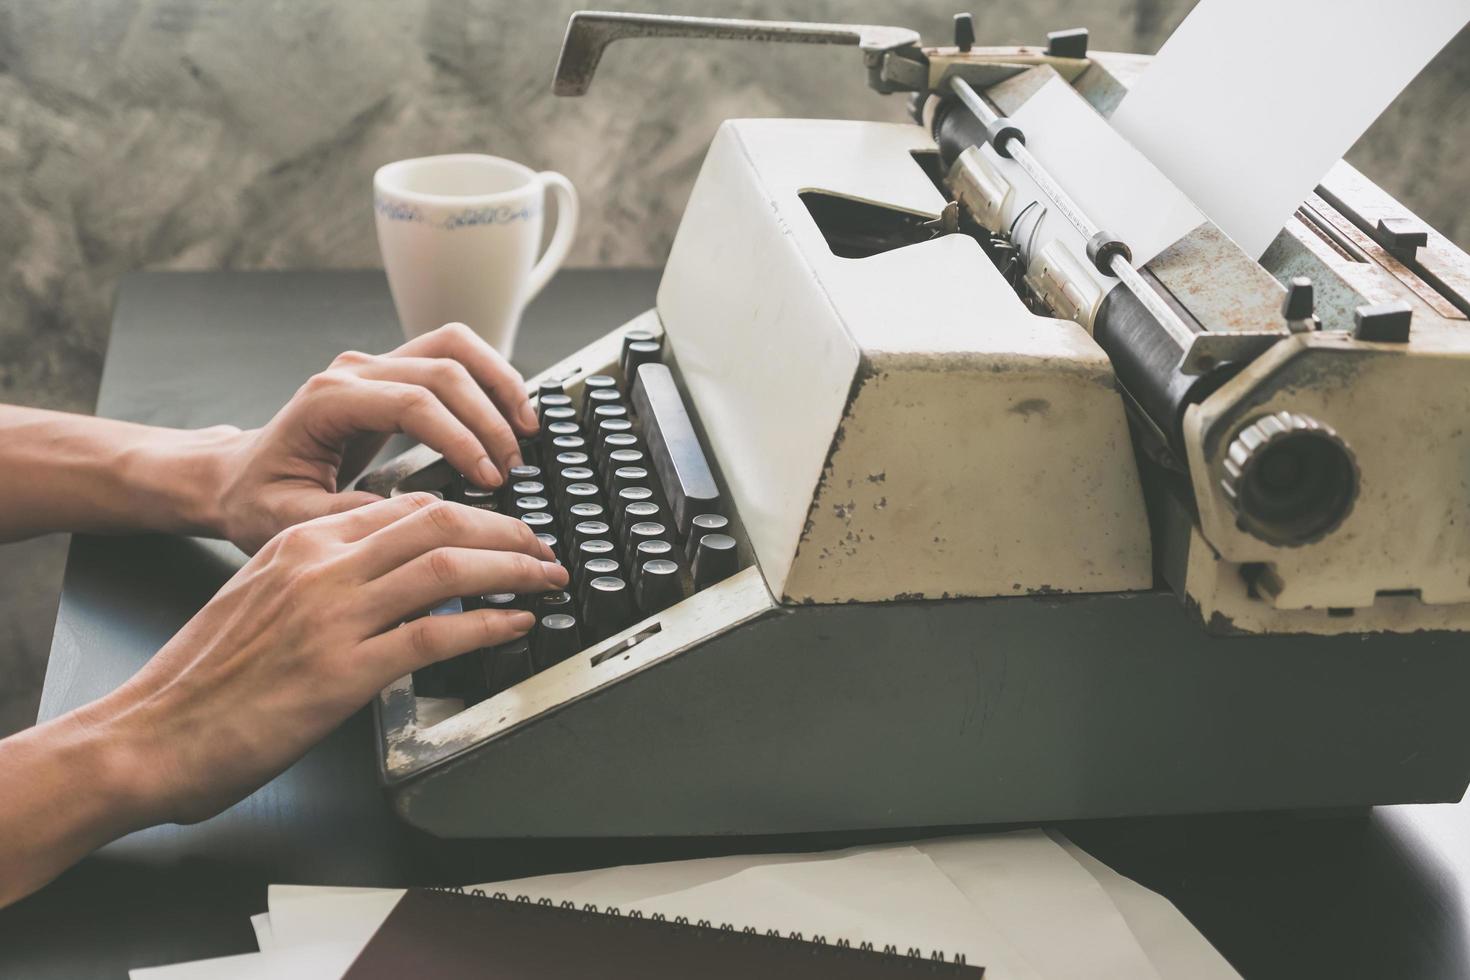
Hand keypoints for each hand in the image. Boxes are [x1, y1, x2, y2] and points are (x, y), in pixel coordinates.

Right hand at [78, 493, 567, 825]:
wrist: (147, 735)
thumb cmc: (200, 678)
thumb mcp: (259, 595)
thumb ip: (322, 574)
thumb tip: (386, 573)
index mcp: (300, 541)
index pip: (405, 506)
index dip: (469, 512)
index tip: (502, 527)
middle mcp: (320, 566)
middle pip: (439, 522)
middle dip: (506, 529)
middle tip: (543, 546)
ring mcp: (333, 617)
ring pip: (447, 566)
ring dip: (513, 568)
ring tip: (547, 577)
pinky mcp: (343, 673)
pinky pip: (435, 633)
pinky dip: (488, 623)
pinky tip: (516, 623)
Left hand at [212, 323, 538, 552]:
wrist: (238, 476)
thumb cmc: (258, 497)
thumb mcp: (286, 519)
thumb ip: (343, 515)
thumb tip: (409, 515)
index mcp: (327, 400)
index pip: (412, 401)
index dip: (459, 437)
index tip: (487, 477)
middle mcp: (354, 371)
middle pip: (443, 370)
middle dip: (488, 419)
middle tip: (511, 468)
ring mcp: (376, 366)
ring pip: (456, 347)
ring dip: (500, 385)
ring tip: (528, 431)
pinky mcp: (396, 374)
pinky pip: (455, 357)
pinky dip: (492, 379)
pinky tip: (512, 414)